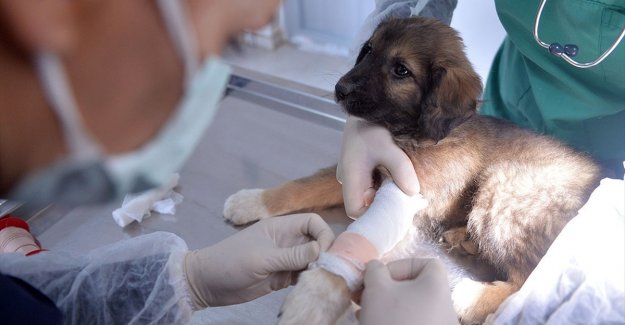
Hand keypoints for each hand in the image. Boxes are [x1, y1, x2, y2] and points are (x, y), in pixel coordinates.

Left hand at [184, 213, 334, 308]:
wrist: (207, 283)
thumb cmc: (231, 263)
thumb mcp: (262, 258)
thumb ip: (292, 255)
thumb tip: (321, 250)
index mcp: (281, 228)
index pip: (312, 222)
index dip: (324, 234)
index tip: (325, 253)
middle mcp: (286, 241)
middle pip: (316, 241)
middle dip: (324, 254)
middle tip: (324, 271)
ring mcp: (284, 260)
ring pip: (311, 260)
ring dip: (318, 269)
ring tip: (318, 281)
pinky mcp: (281, 277)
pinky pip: (302, 276)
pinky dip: (309, 281)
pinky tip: (310, 288)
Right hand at [337, 116, 419, 217]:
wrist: (366, 104)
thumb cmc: (373, 124)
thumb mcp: (389, 146)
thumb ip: (401, 169)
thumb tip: (413, 193)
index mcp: (350, 175)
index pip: (355, 210)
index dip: (373, 214)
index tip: (394, 206)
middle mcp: (348, 178)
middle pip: (363, 205)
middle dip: (383, 206)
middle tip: (406, 199)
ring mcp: (353, 174)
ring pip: (368, 196)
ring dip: (384, 195)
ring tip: (404, 188)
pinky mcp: (360, 168)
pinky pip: (371, 185)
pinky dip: (384, 186)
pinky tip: (398, 179)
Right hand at [359, 259, 458, 324]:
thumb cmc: (392, 319)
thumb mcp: (376, 289)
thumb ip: (375, 271)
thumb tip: (376, 267)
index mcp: (437, 287)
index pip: (427, 264)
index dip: (402, 265)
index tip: (381, 277)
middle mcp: (444, 306)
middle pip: (415, 286)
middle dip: (387, 288)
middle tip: (365, 295)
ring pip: (410, 307)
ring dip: (387, 305)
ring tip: (365, 312)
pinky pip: (412, 322)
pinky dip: (394, 320)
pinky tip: (374, 324)